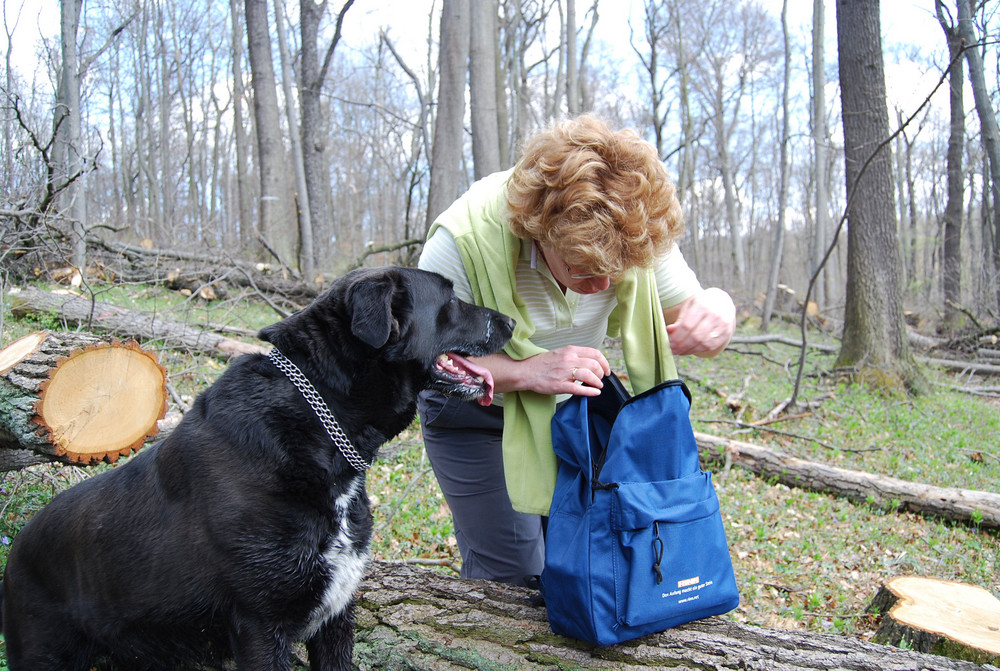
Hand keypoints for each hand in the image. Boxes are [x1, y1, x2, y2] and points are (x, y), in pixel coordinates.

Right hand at [473, 346, 610, 396]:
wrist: (525, 371)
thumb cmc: (543, 363)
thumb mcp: (561, 353)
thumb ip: (575, 355)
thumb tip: (591, 361)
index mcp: (570, 350)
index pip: (595, 353)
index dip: (604, 362)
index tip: (606, 369)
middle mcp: (569, 360)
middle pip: (594, 365)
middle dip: (602, 373)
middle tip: (601, 379)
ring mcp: (564, 373)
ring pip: (589, 376)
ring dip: (597, 382)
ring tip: (598, 386)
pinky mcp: (559, 385)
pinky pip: (579, 389)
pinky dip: (590, 391)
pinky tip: (595, 393)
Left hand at [665, 288, 735, 356]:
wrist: (722, 302)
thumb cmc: (701, 305)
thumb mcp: (689, 306)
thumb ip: (680, 319)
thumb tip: (669, 330)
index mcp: (703, 305)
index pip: (687, 325)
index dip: (677, 337)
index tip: (670, 343)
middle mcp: (715, 315)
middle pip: (696, 336)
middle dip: (682, 346)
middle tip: (673, 350)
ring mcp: (723, 325)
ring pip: (704, 343)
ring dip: (689, 350)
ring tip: (679, 351)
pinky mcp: (726, 333)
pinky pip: (711, 346)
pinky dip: (698, 350)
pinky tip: (689, 350)